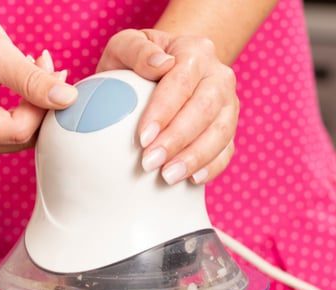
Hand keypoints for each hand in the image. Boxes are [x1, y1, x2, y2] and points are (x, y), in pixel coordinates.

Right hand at [0, 0, 77, 155]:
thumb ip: (32, 81)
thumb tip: (68, 101)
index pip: (17, 131)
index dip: (43, 106)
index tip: (56, 72)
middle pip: (16, 138)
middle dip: (40, 106)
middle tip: (48, 66)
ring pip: (15, 136)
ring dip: (33, 106)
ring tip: (33, 67)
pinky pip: (6, 130)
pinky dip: (21, 108)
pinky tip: (21, 82)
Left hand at [98, 29, 238, 184]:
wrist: (160, 70)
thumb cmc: (136, 61)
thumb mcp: (126, 45)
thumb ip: (137, 50)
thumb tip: (159, 64)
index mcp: (194, 51)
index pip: (181, 82)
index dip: (163, 111)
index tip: (142, 137)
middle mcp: (218, 75)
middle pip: (205, 109)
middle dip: (177, 139)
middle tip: (149, 163)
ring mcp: (227, 102)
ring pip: (221, 131)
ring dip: (195, 157)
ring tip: (168, 177)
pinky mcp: (228, 127)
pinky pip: (227, 149)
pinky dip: (212, 167)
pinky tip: (192, 180)